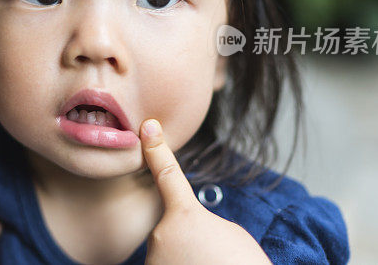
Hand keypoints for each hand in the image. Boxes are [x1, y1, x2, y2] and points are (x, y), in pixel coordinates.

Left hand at [140, 119, 270, 264]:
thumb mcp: (230, 234)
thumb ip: (199, 221)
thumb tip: (183, 228)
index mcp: (184, 215)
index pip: (167, 174)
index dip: (157, 149)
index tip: (147, 127)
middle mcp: (160, 235)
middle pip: (173, 227)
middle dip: (192, 239)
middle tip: (217, 258)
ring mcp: (152, 260)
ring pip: (171, 252)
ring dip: (189, 260)